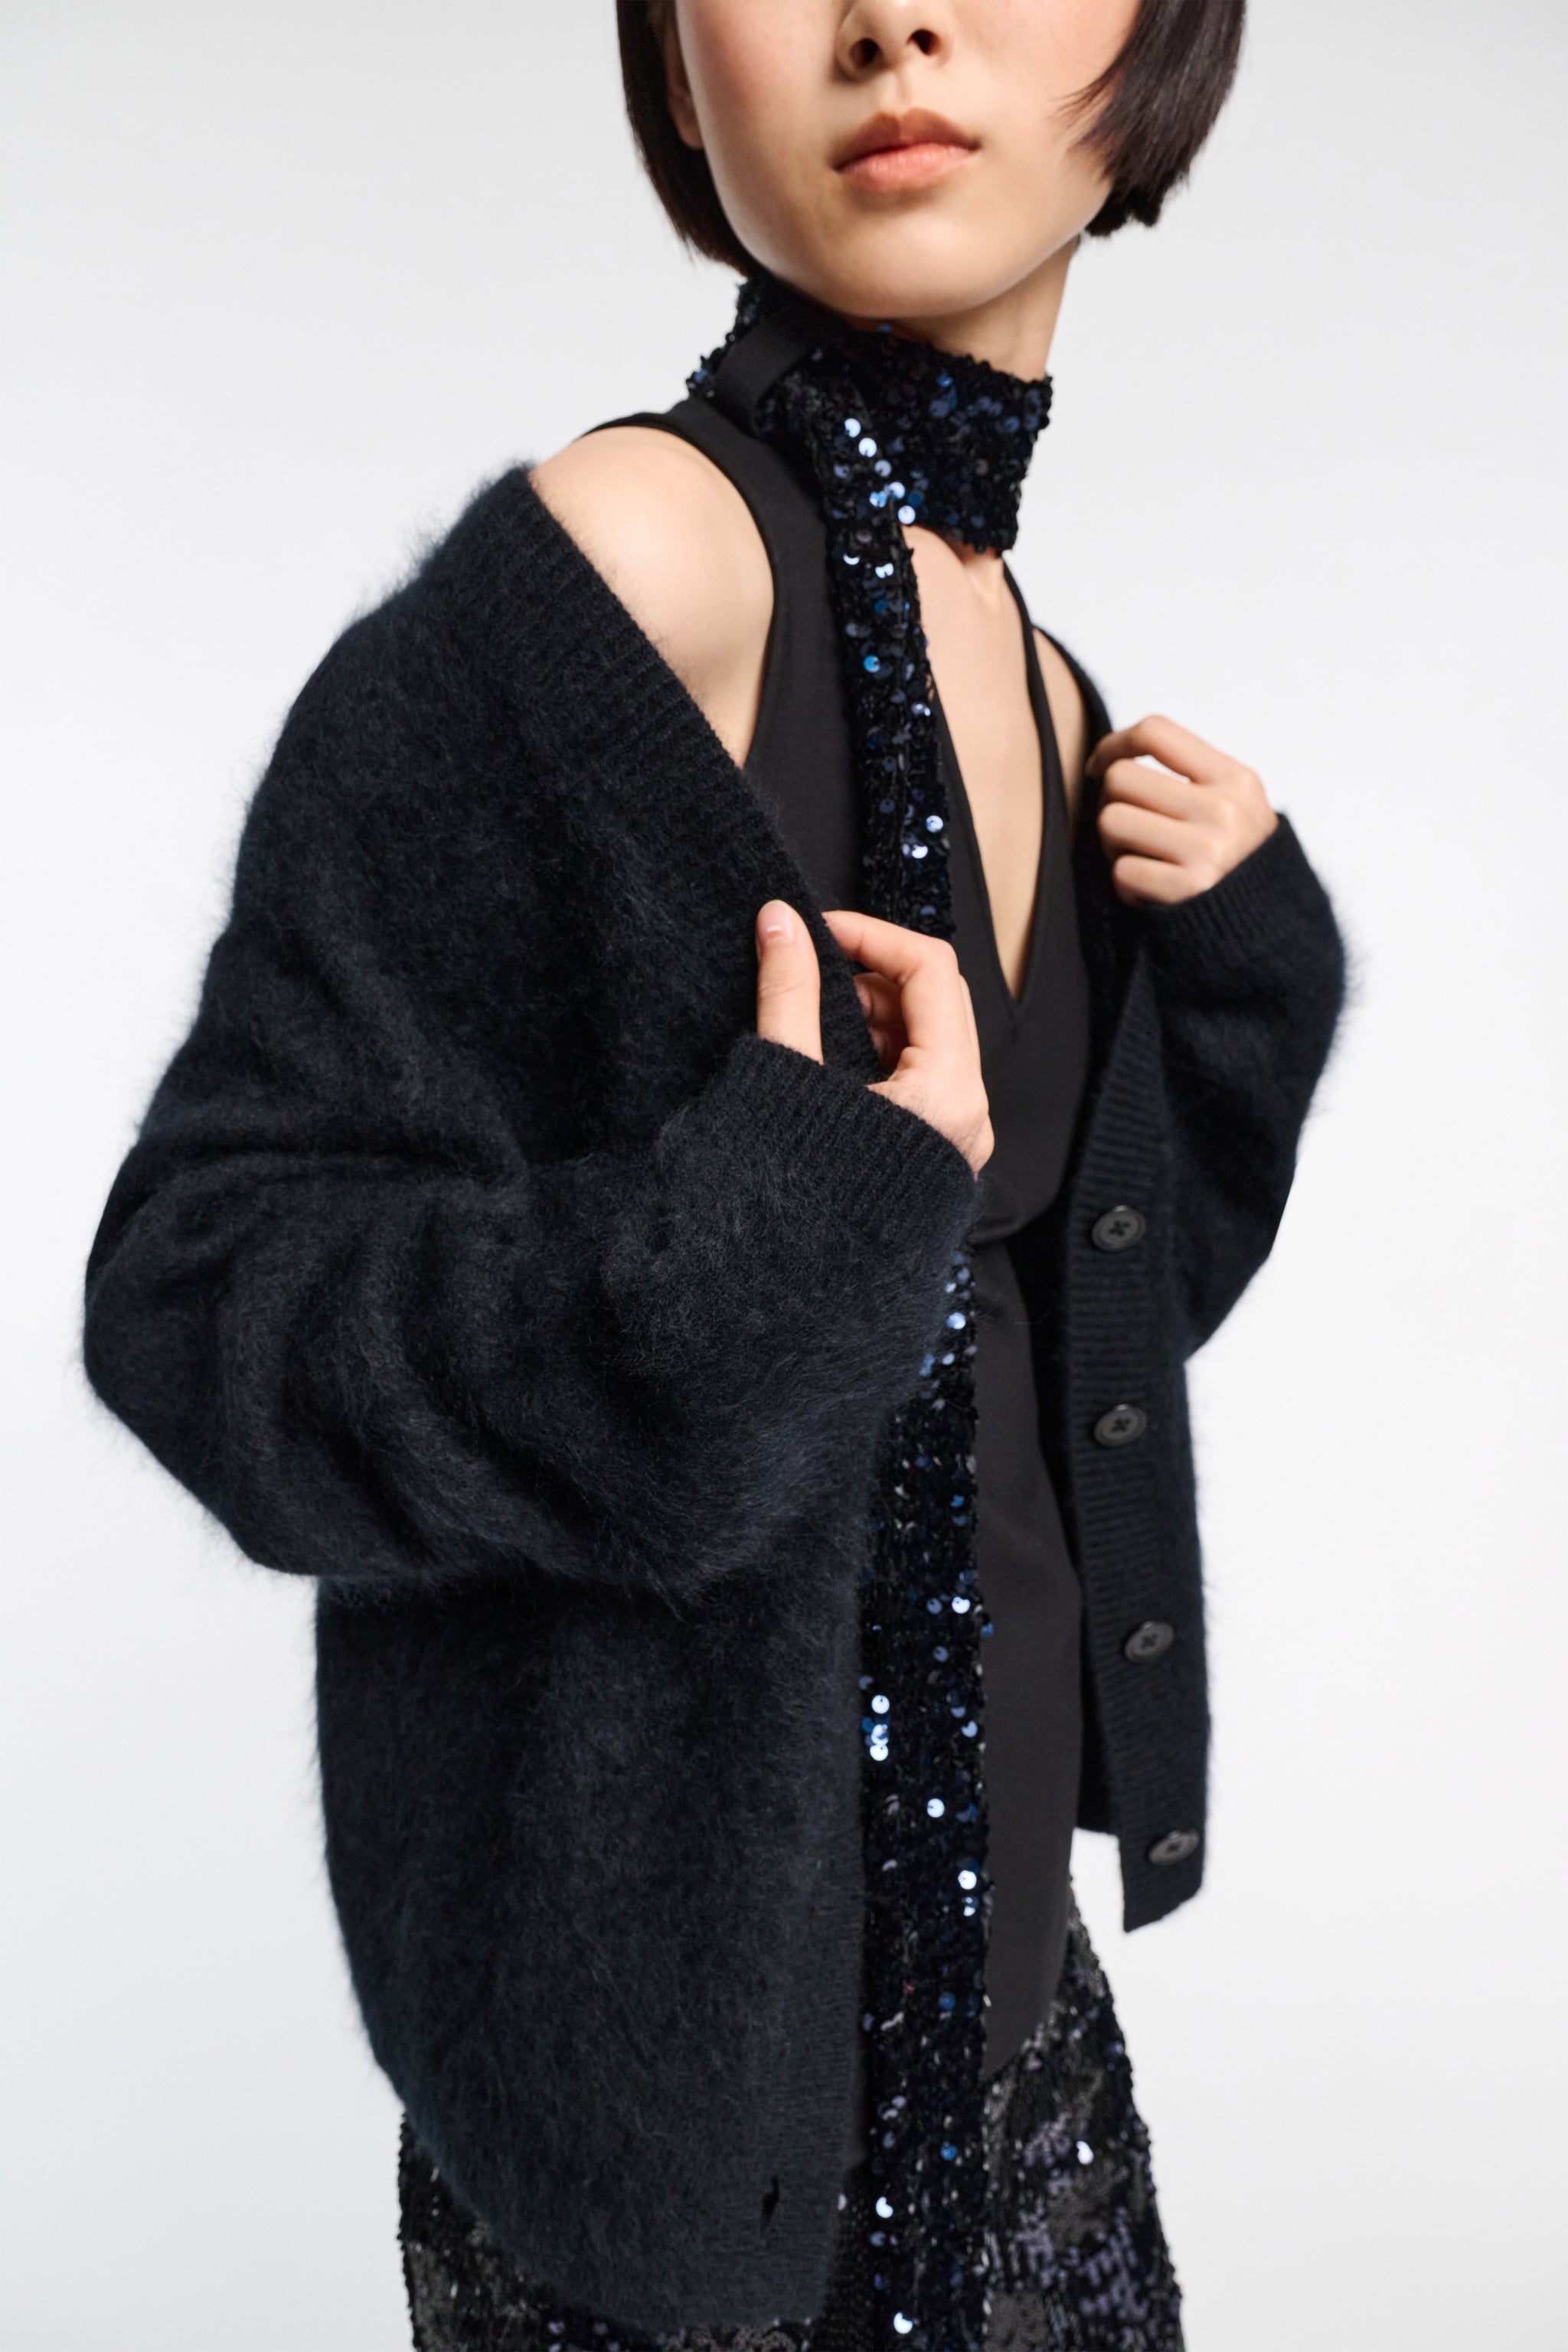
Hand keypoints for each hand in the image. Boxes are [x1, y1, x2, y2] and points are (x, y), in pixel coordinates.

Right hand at [754, 901, 991, 1174]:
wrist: (799, 1288)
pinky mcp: (936, 1149)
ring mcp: (957, 1135)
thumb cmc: (800, 1195)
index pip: (931, 969)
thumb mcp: (789, 1076)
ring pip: (930, 1036)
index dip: (872, 934)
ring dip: (874, 1009)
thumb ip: (787, 991)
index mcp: (948, 1093)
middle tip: (814, 968)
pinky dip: (881, 1047)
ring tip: (814, 1013)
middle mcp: (967, 1114)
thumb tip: (780, 920)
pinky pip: (922, 1074)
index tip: (818, 929)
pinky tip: (831, 1051)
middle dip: (872, 973)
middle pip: (938, 999)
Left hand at [1087, 716, 1276, 906]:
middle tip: (1129, 828)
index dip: (1113, 745)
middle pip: (1120, 778)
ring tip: (1140, 858)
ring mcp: (1208, 849)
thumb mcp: (1234, 803)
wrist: (1264, 924)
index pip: (1155, 732)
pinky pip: (1121, 871)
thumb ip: (1190, 774)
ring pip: (1111, 821)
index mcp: (1234, 778)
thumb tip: (1112, 756)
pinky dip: (1127, 885)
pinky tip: (1151, 891)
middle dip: (1111, 803)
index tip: (1100, 767)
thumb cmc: (1234, 858)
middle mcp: (1223, 809)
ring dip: (1113, 844)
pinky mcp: (1189, 889)